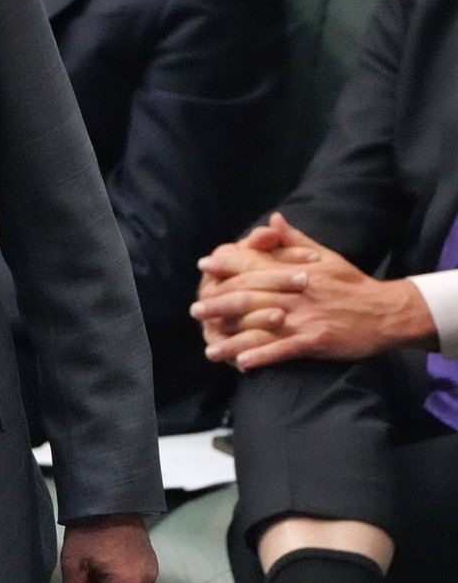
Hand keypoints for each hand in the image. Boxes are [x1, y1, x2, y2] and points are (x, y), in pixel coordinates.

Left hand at [191, 213, 434, 368]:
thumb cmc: (352, 283)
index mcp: (295, 272)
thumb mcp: (325, 256)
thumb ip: (293, 240)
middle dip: (219, 303)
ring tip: (210, 348)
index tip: (204, 266)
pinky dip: (263, 355)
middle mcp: (295, 293)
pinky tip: (243, 363)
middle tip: (195, 311)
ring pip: (260, 327)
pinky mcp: (317, 340)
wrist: (387, 311)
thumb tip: (272, 219)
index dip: (227, 265)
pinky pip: (284, 349)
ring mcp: (305, 318)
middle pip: (249, 297)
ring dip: (232, 339)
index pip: (254, 266)